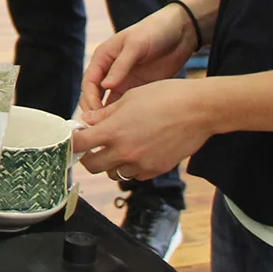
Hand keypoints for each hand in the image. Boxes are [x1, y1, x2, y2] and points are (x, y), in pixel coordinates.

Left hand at [73, 79, 218, 185]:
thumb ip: (105, 113)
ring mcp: (141, 164)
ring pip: (114, 173)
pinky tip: (139, 152)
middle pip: (92, 166)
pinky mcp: (156, 170)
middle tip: (93, 146)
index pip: (80, 144)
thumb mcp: (130, 98)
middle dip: (89, 157)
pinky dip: (132, 167)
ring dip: (111, 163)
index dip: (73, 142)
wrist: (199, 110)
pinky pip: (135, 175)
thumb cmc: (166, 96)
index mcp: (114, 131)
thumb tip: (87, 120)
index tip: (74, 139)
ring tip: (119, 148)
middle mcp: (125, 151)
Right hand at [81, 2, 194, 117]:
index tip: (96, 114)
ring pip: (108, 103)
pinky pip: (125, 105)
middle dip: (94, 111)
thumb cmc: (155, 31)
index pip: (89, 82)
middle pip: (94, 95)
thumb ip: (121, 65)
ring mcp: (123, 81)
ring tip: (113, 131)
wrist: (180, 33)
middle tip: (101, 127)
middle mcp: (109, 71)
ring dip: (107, 116)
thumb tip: (104, 86)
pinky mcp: (137, 90)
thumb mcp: (136, 45)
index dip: (90, 98)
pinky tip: (127, 127)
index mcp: (103, 57)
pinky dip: (122, 116)